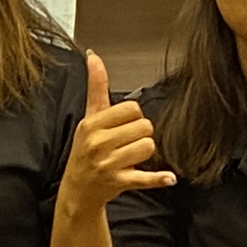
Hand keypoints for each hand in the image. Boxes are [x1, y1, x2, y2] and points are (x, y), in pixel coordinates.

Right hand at [55, 55, 170, 224]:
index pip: (131, 108)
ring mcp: (107, 164)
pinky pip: (145, 177)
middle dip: (140, 135)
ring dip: (144, 153)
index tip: (123, 126)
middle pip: (144, 127)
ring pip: (147, 146)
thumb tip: (93, 56)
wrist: (78, 190)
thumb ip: (95, 86)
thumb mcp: (88, 117)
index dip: (134, 117)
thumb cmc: (86, 150)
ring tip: (129, 158)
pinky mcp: (118, 182)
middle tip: (126, 143)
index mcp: (92, 124)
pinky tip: (168, 178)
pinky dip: (158, 178)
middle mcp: (97, 143)